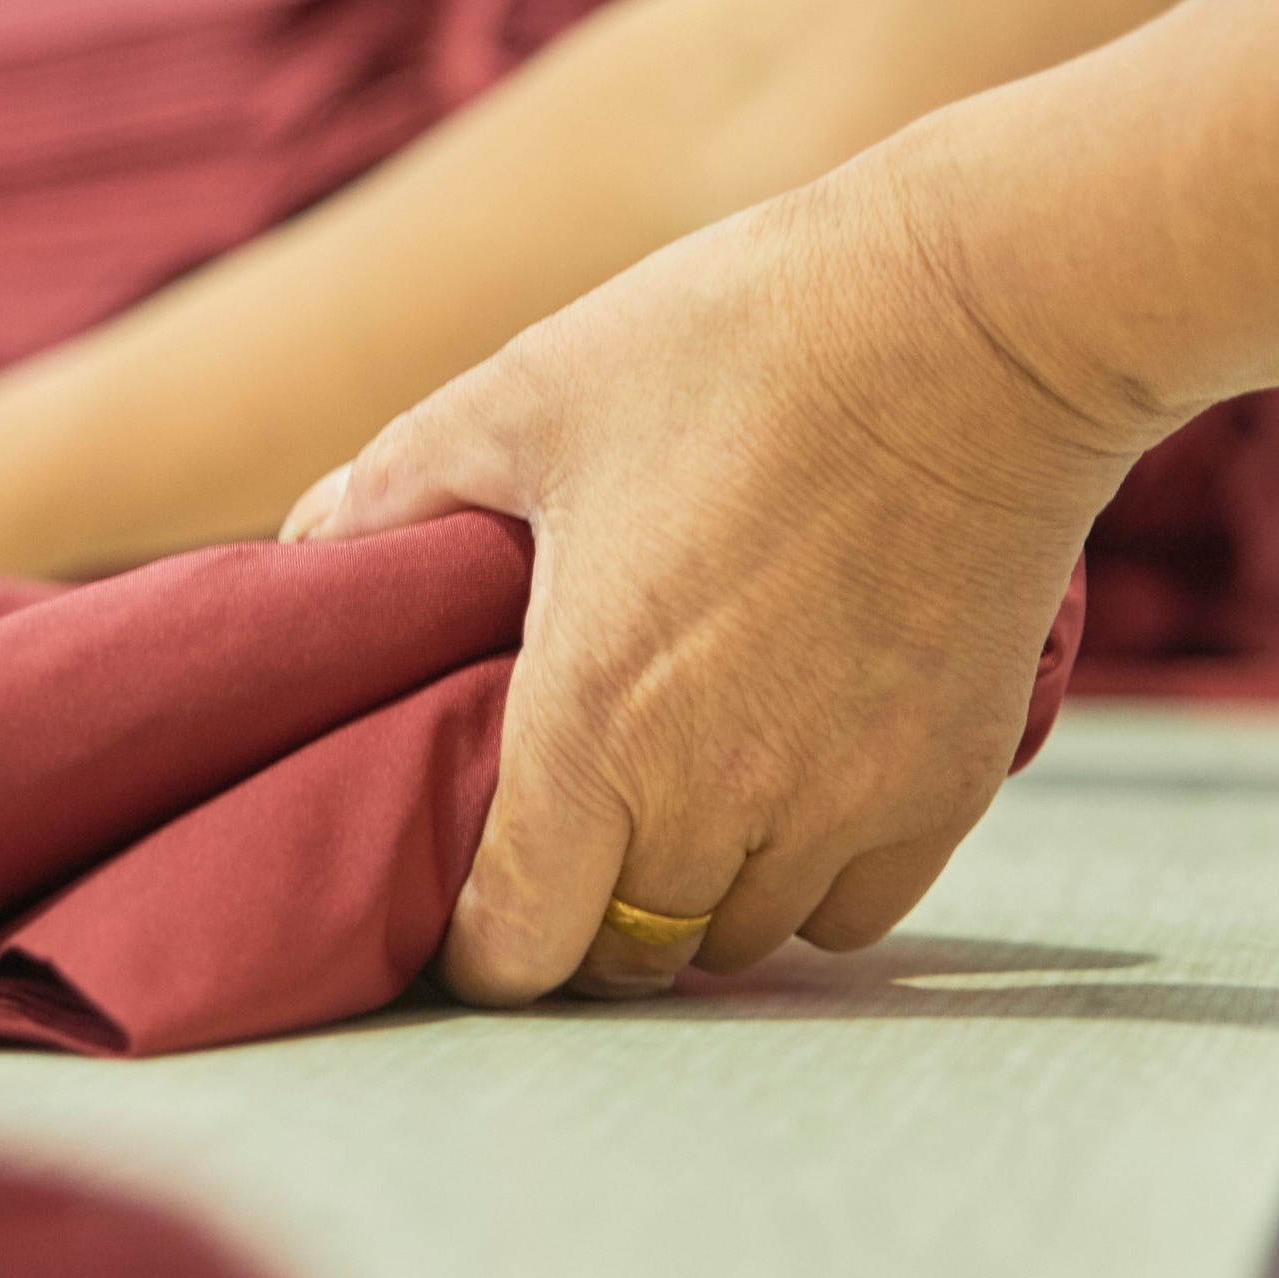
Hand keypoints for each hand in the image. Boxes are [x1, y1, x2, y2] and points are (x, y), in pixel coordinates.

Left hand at [287, 142, 1153, 1003]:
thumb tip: (304, 550)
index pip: (512, 950)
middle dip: (582, 916)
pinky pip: (855, 910)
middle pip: (627, 957)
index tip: (468, 892)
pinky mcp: (945, 787)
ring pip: (741, 938)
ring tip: (678, 797)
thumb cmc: (735, 342)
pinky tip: (790, 784)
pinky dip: (809, 877)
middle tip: (568, 828)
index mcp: (588, 720)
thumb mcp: (528, 394)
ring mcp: (842, 803)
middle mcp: (714, 798)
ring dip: (695, 895)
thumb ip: (395, 490)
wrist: (974, 320)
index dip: (473, 943)